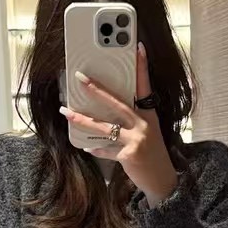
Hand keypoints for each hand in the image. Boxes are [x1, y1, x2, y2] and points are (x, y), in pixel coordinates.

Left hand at [61, 42, 178, 204]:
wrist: (162, 180)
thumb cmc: (152, 154)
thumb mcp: (146, 133)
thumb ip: (130, 121)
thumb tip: (105, 111)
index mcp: (149, 115)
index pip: (145, 86)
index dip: (142, 67)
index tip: (138, 47)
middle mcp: (144, 124)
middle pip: (116, 103)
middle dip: (96, 89)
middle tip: (80, 78)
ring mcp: (137, 140)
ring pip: (104, 126)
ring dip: (82, 119)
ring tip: (66, 112)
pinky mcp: (129, 155)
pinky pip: (106, 150)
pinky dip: (97, 149)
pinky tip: (88, 148)